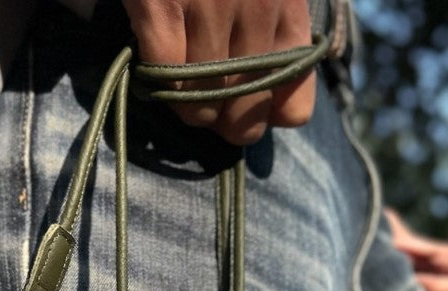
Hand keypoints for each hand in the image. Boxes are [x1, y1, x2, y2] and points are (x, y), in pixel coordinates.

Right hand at [122, 0, 316, 145]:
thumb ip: (282, 40)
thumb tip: (285, 115)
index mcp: (287, 4)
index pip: (294, 106)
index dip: (263, 117)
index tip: (242, 107)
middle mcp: (258, 7)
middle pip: (244, 114)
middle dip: (223, 121)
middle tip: (203, 102)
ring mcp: (210, 5)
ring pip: (201, 101)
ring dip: (185, 104)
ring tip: (175, 79)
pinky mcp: (161, 3)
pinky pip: (165, 75)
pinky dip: (156, 80)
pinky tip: (153, 56)